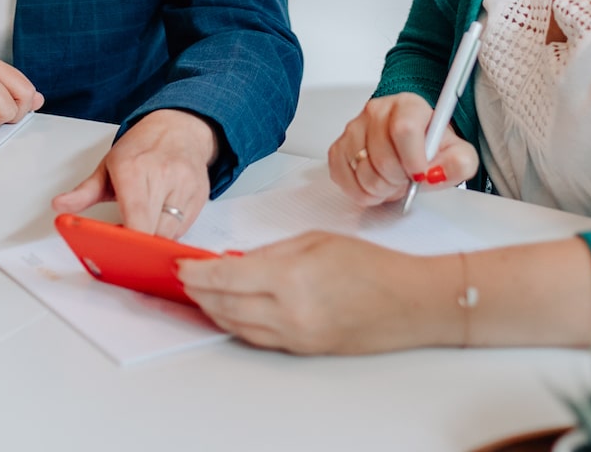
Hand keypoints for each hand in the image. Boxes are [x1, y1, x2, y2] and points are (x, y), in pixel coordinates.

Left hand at [51, 109, 218, 238]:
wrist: (179, 127)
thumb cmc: (142, 147)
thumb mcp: (107, 166)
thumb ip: (84, 191)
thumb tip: (60, 206)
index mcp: (134, 169)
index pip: (136, 219)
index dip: (128, 242)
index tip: (117, 250)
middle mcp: (164, 176)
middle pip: (154, 232)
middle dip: (138, 244)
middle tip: (125, 244)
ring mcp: (186, 186)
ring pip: (170, 234)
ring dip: (154, 239)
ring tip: (142, 227)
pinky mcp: (200, 195)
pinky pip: (184, 229)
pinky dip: (169, 232)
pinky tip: (159, 220)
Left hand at [177, 232, 447, 354]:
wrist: (409, 303)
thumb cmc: (373, 266)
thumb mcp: (316, 241)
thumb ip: (271, 251)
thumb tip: (237, 260)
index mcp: (290, 278)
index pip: (225, 278)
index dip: (196, 273)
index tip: (181, 266)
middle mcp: (288, 313)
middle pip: (224, 306)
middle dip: (199, 294)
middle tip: (184, 280)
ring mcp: (295, 336)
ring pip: (237, 326)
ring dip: (214, 311)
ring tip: (201, 296)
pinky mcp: (303, 349)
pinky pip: (259, 338)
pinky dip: (238, 324)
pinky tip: (232, 311)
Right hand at [327, 94, 478, 207]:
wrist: (410, 144)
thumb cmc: (430, 147)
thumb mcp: (458, 154)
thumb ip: (460, 162)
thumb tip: (438, 172)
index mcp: (408, 105)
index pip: (404, 129)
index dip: (413, 160)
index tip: (420, 172)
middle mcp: (377, 111)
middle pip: (383, 157)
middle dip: (399, 180)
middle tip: (408, 178)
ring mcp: (354, 128)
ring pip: (363, 172)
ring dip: (382, 188)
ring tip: (393, 180)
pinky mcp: (339, 148)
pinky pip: (344, 178)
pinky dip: (361, 191)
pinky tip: (375, 183)